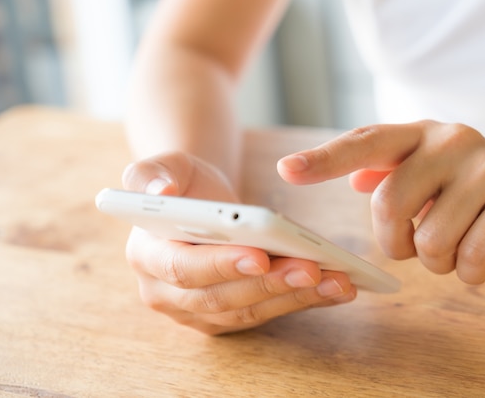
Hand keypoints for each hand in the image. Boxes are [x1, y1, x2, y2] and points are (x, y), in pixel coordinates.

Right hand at [123, 152, 355, 334]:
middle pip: (221, 296)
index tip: (260, 255)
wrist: (201, 205)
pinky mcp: (227, 317)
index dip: (221, 266)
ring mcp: (197, 311)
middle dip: (270, 284)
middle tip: (312, 268)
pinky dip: (304, 302)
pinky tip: (337, 289)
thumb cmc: (186, 183)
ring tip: (335, 279)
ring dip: (294, 297)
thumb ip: (152, 173)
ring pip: (249, 311)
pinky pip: (267, 313)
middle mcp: (166, 294)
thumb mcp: (166, 166)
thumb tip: (160, 192)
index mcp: (147, 256)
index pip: (182, 268)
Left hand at [277, 122, 484, 283]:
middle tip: (413, 248)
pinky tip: (481, 259)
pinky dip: (469, 272)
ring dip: (437, 262)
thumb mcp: (431, 176)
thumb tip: (354, 179)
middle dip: (394, 243)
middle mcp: (452, 140)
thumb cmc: (473, 194)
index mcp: (421, 134)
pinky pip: (471, 257)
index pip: (365, 141)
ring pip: (430, 240)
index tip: (287, 171)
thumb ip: (391, 173)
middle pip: (388, 204)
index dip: (324, 159)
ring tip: (456, 249)